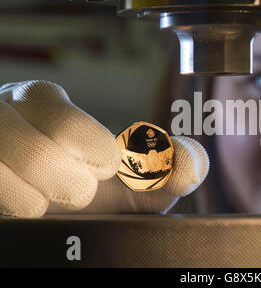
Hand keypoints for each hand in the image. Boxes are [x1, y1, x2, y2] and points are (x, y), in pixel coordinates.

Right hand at [0, 81, 208, 216]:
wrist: (48, 205)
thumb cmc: (91, 183)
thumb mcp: (132, 179)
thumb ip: (164, 171)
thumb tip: (193, 163)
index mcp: (45, 101)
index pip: (67, 124)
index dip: (94, 155)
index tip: (105, 166)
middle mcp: (4, 114)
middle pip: (33, 149)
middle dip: (68, 183)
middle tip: (81, 190)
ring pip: (1, 174)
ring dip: (37, 200)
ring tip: (50, 199)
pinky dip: (14, 206)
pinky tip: (26, 203)